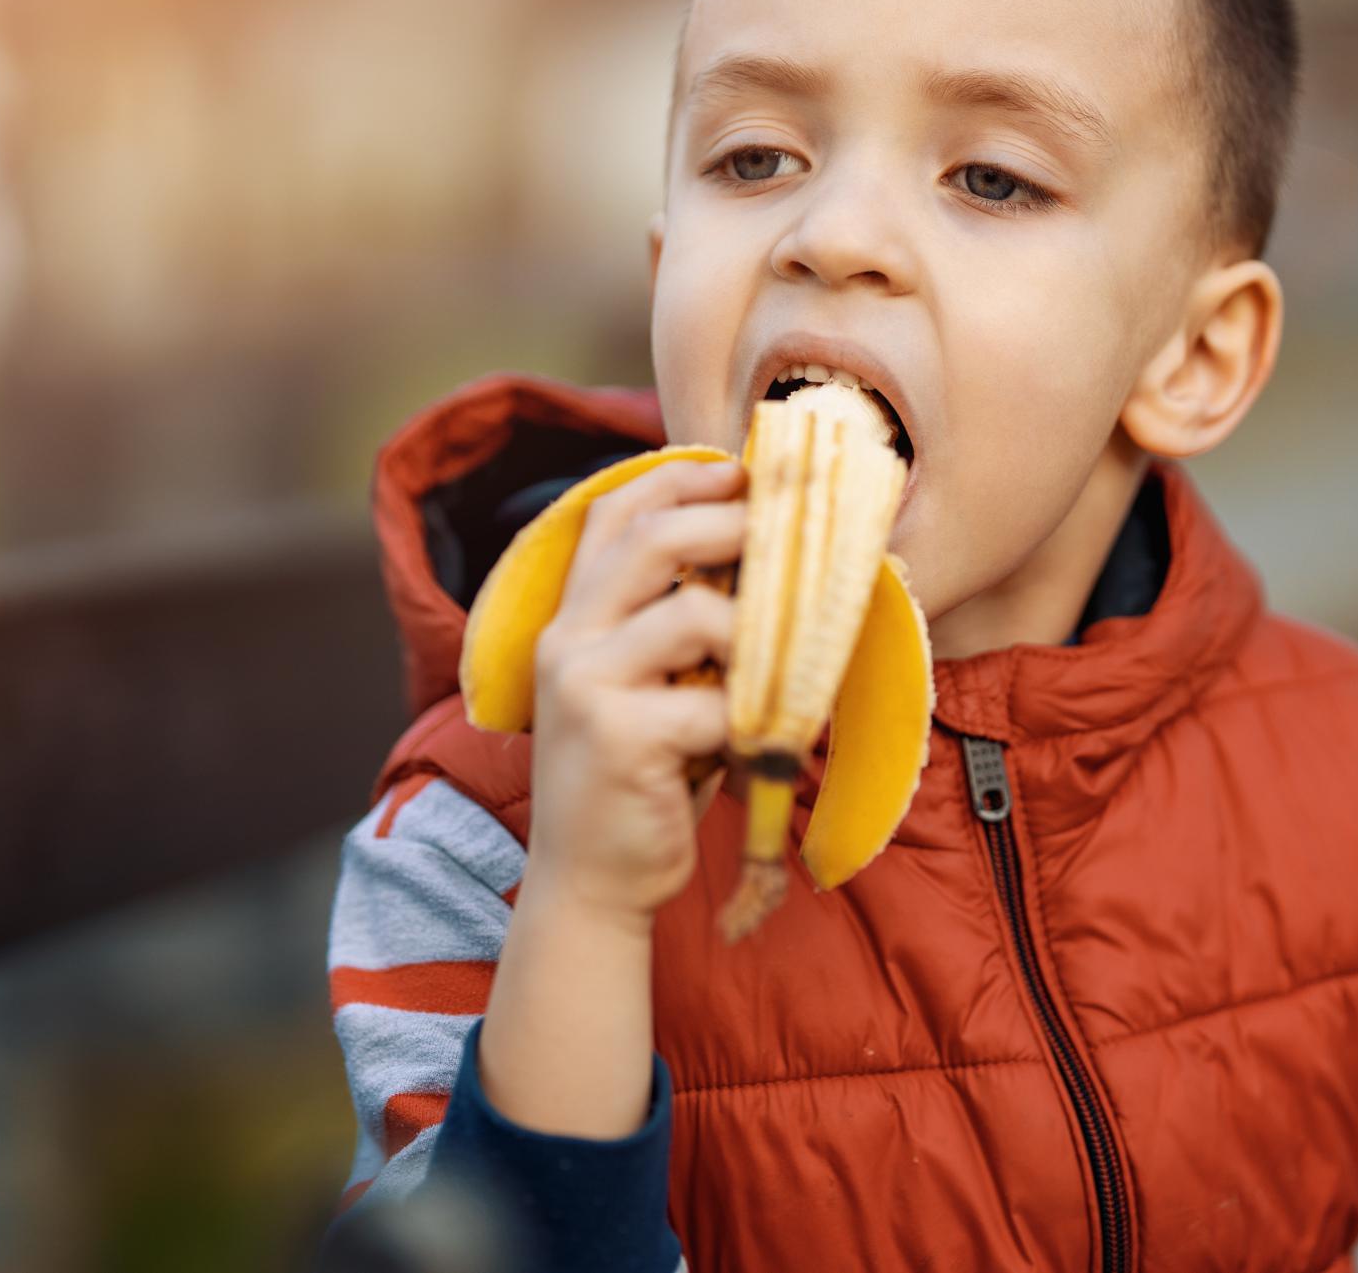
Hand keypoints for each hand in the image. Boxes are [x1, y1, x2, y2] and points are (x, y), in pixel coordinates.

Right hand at [524, 456, 744, 927]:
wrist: (592, 885)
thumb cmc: (641, 782)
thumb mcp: (650, 690)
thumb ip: (680, 630)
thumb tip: (771, 566)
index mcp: (573, 619)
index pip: (612, 513)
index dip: (679, 479)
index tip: (745, 471)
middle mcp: (568, 639)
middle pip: (652, 538)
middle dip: (733, 525)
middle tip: (789, 535)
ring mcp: (585, 685)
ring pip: (695, 615)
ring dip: (758, 639)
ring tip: (781, 675)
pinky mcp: (618, 736)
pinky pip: (715, 704)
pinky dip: (753, 724)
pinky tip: (756, 752)